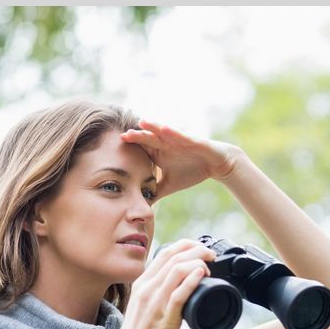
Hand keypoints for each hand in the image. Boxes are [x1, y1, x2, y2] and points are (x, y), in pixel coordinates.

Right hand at [110, 239, 215, 328]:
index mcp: (141, 284)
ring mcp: (154, 303)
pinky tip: (202, 274)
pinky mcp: (164, 319)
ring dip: (198, 261)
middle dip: (196, 249)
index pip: (165, 253)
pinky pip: (178, 294)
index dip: (186, 246)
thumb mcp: (144, 309)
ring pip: (177, 270)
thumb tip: (180, 288)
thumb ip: (157, 295)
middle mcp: (146, 289)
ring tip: (210, 265)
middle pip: (173, 256)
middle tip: (211, 255)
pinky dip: (192, 280)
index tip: (200, 250)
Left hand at [120, 120, 241, 199]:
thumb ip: (155, 192)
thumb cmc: (192, 171)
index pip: (141, 150)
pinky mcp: (191, 140)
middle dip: (137, 136)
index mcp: (158, 153)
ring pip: (162, 132)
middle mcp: (165, 144)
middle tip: (123, 136)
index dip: (130, 149)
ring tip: (141, 123)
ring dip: (152, 127)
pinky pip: (181, 135)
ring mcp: (178, 140)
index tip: (115, 150)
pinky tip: (165, 129)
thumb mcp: (169, 185)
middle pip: (148, 139)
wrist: (215, 164)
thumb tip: (141, 205)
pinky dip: (173, 132)